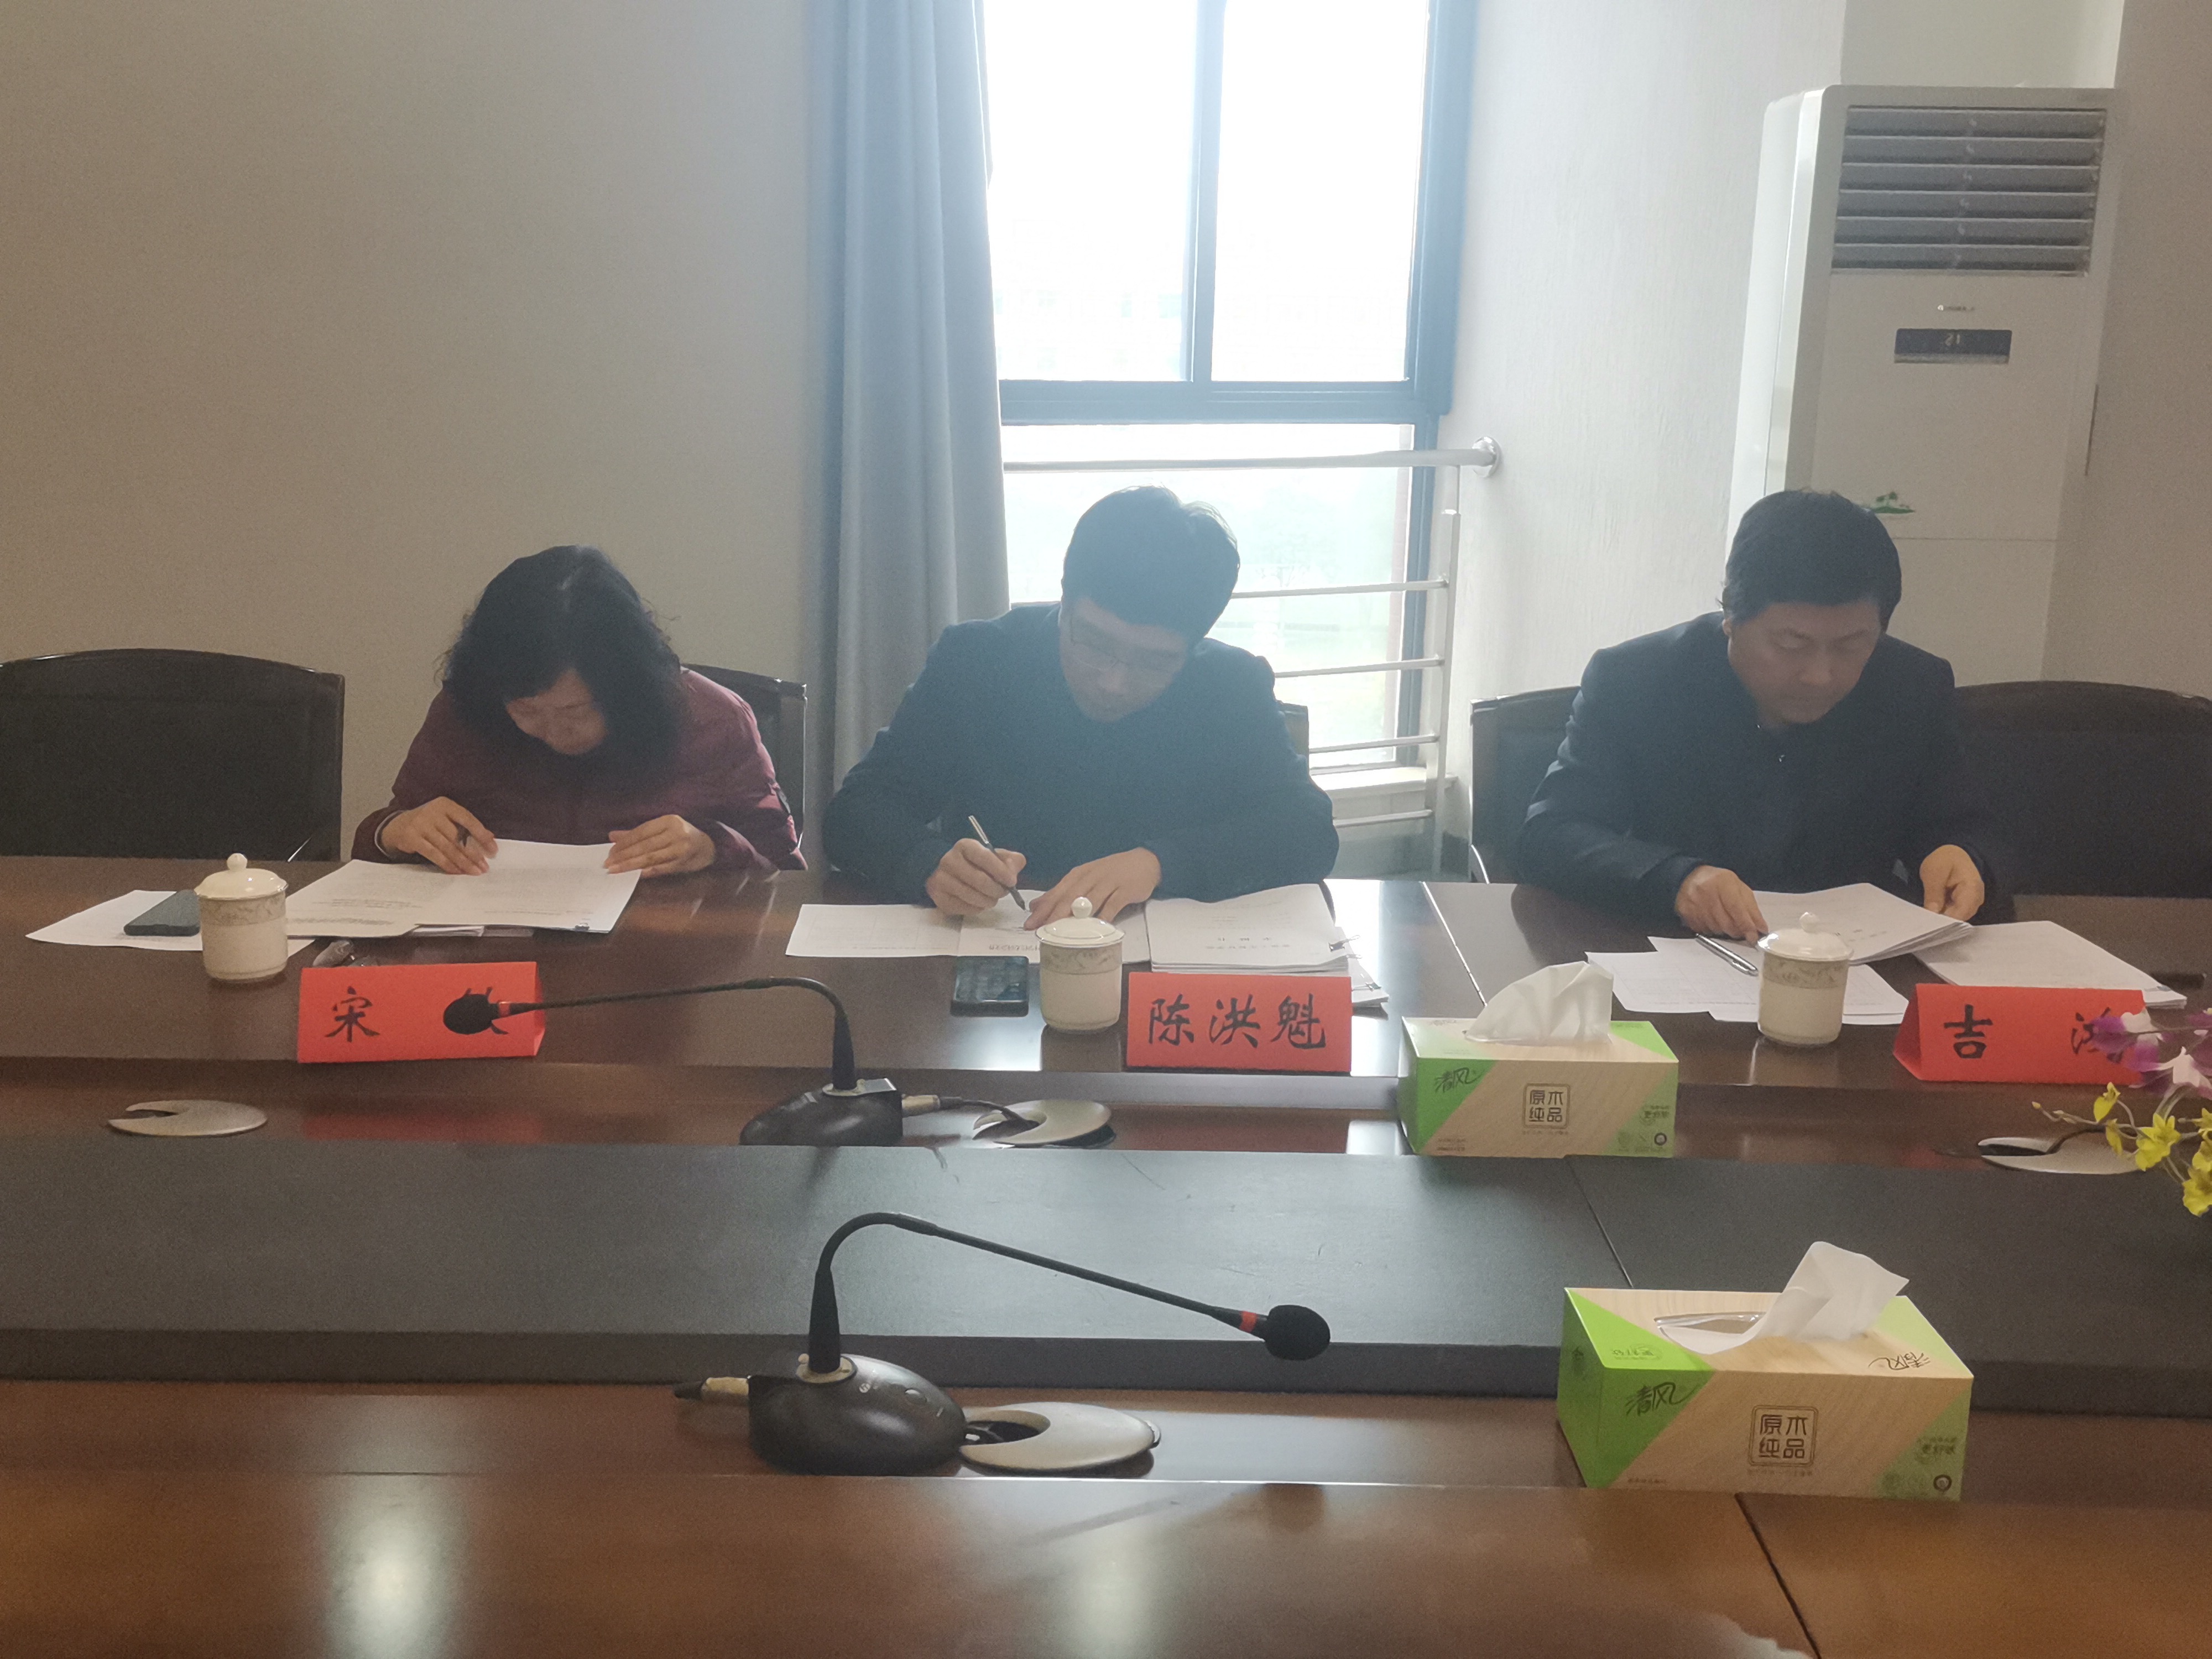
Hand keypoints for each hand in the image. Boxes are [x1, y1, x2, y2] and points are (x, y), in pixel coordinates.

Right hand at [380, 798, 496, 873]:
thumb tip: (489, 837)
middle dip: (473, 854)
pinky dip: (447, 864)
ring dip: (462, 862)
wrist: (398, 826)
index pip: (468, 819)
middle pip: (458, 836)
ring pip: (447, 847)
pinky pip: (434, 854)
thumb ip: (465, 826)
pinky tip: (456, 871)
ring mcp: (421, 824)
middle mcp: (433, 812)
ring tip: (473, 871)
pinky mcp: (412, 838)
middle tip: (484, 866)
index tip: (492, 850)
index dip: (482, 835)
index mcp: (445, 804)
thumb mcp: (446, 819)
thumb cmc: (429, 823)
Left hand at [606, 815, 715, 876]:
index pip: (642, 831)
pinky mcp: (684, 862)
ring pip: (651, 857)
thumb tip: (613, 836)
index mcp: (669, 821)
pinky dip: (646, 871)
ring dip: (631, 864)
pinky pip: (661, 868)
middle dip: (624, 855)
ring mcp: (681, 848)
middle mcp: (676, 833)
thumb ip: (638, 833)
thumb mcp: (663, 829)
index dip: (625, 842)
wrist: (709, 847)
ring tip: (616, 869)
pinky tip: (634, 874)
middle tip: (608, 863)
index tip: (611, 851)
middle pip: (645, 845)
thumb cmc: (682, 837)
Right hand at [927, 838, 1026, 915]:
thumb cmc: (976, 864)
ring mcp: (941, 880)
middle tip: (1003, 892)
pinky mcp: (939, 898)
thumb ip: (1009, 860)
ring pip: (972, 896)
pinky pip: (965, 908)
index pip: (984, 857)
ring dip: (988, 901)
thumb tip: (1012, 871)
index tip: (1011, 881)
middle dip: (997, 889)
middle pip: (980, 880)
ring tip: (992, 898)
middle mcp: (949, 861)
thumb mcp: (994, 856)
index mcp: (965, 846)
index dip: (1000, 870)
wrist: (948, 874)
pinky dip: (977, 908)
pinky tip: (979, 903)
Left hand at [1027, 848, 1160, 928]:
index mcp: (1079, 874)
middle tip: (1040, 929)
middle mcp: (1090, 877)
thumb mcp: (1086, 878)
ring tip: (1061, 932)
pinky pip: (1112, 904)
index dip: (1042, 908)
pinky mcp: (1124, 890)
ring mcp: (1108, 882)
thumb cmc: (1112, 873)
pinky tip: (1096, 928)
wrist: (1145, 861)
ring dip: (1074, 917)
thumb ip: (1063, 892)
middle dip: (1052, 914)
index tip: (1029, 923)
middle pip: (1069, 897)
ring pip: (1088, 901)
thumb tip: (1038, 904)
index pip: (1057, 892)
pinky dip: (1104, 916)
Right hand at [1674, 864, 1766, 940]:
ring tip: (1725, 920)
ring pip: (1715, 929)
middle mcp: (1706, 892)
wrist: (1690, 877)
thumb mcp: (1739, 889)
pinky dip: (1712, 930)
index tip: (1753, 937)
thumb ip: (1751, 909)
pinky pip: (1703, 930)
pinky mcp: (1685, 912)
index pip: (1737, 909)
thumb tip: (1761, 928)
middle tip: (1741, 930)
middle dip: (1737, 931)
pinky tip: (1712, 920)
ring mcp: (1694, 903)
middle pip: (1726, 923)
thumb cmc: (1718, 882)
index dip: (1746, 926)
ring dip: (1724, 930)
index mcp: (1723, 883)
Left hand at [1920, 843, 1984, 920]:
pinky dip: (1942, 916)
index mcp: (1972, 888)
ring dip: (1941, 920)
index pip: (1961, 913)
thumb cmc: (1945, 860)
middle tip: (1922, 922)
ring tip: (1925, 918)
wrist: (1952, 856)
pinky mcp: (1964, 907)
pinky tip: (1931, 915)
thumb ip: (1934, 892)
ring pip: (1955, 920)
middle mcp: (1976, 899)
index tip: (1927, 923)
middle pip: (1959, 919)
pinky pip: (1953, 916)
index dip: (1944, 921)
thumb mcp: (1934, 872)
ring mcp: (1971, 904)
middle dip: (1941, 922)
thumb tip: (1932, 912)